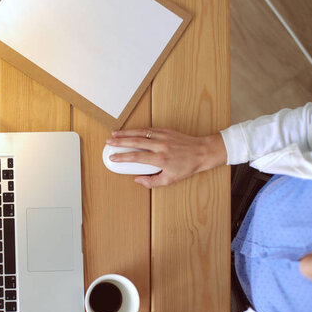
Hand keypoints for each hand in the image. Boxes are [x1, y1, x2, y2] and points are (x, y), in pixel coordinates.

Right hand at [106, 128, 226, 187]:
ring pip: (140, 132)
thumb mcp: (170, 180)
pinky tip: (130, 131)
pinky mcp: (166, 130)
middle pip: (135, 142)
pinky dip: (137, 130)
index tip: (113, 157)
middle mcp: (160, 146)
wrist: (202, 152)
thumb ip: (152, 182)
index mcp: (160, 159)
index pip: (136, 157)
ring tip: (114, 134)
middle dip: (120, 141)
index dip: (122, 157)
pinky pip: (148, 129)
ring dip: (126, 133)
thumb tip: (138, 180)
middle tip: (109, 142)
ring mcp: (163, 136)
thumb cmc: (187, 167)